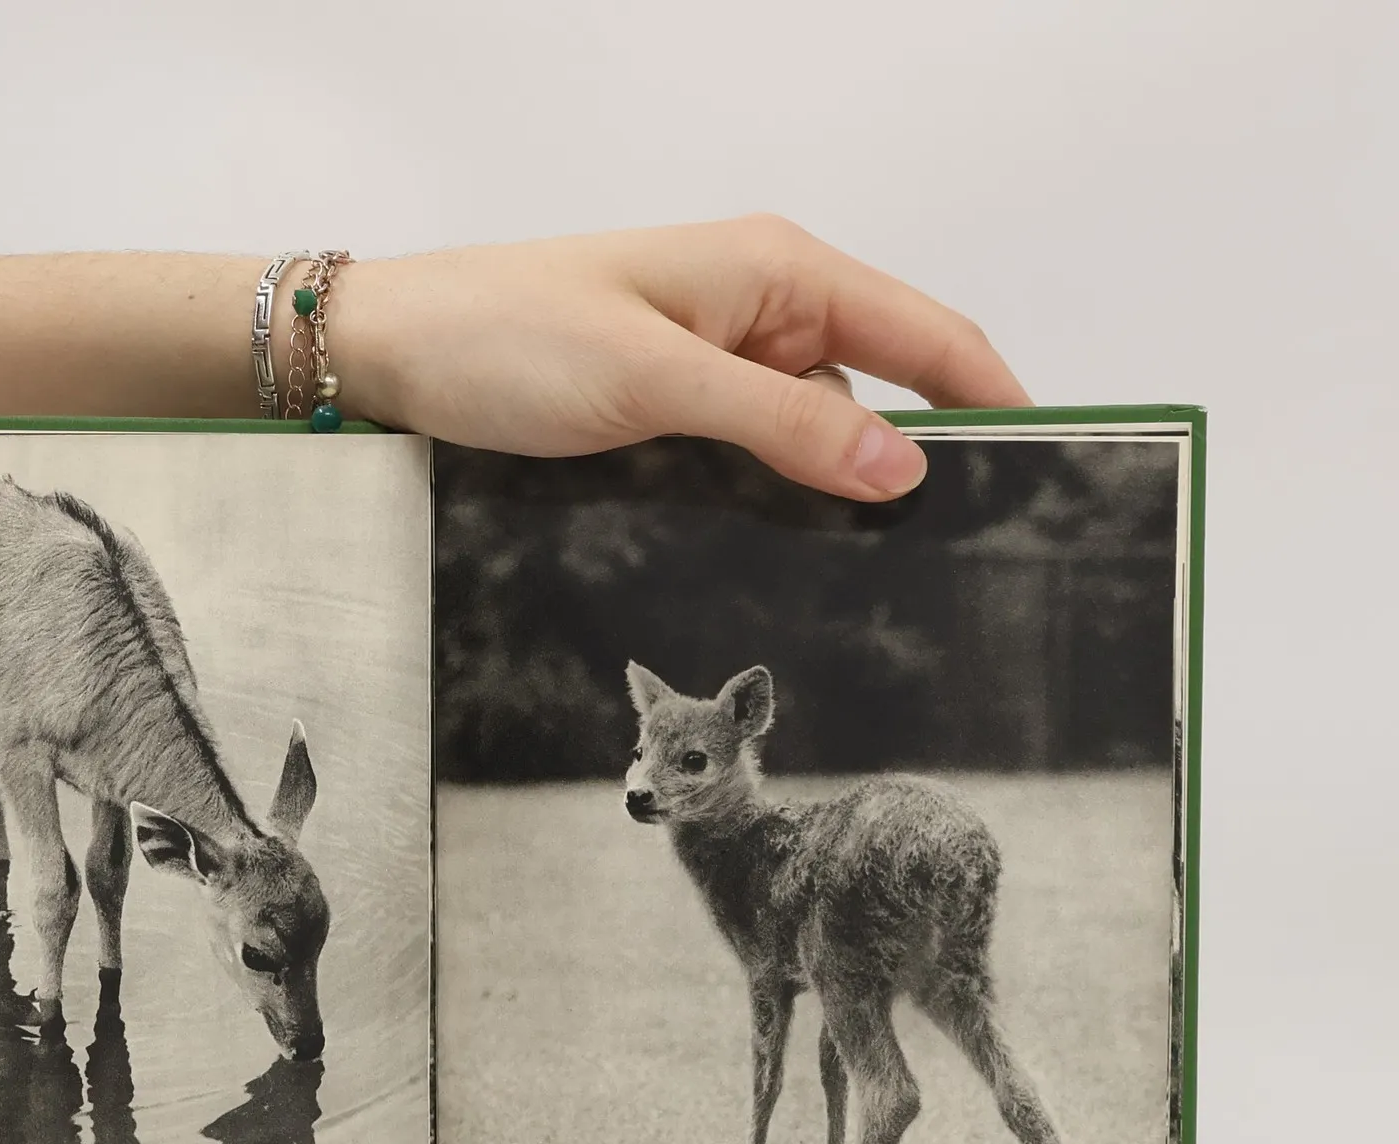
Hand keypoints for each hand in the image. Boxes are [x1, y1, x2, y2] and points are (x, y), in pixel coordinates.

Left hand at [338, 216, 1030, 499]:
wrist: (391, 354)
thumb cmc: (505, 337)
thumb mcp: (653, 380)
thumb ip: (780, 421)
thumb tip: (900, 466)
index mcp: (776, 270)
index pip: (927, 331)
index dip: (994, 398)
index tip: (1051, 470)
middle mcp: (759, 310)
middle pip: (884, 384)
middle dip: (924, 459)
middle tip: (965, 554)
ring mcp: (716, 363)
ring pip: (818, 431)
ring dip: (844, 490)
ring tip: (882, 575)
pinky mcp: (674, 409)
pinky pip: (757, 455)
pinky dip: (782, 497)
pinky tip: (791, 552)